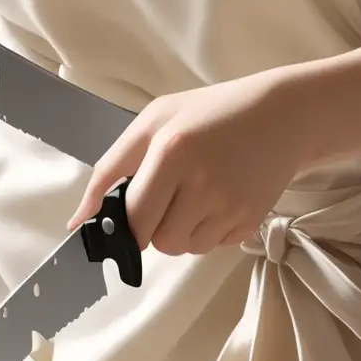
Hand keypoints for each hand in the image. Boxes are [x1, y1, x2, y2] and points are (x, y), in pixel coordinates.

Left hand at [66, 73, 312, 254]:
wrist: (282, 115)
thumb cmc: (210, 112)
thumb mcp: (155, 120)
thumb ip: (110, 169)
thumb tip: (79, 219)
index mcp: (172, 152)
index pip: (133, 218)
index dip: (126, 222)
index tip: (131, 212)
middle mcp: (202, 183)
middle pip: (159, 242)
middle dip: (154, 227)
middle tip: (168, 195)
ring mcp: (230, 206)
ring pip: (185, 248)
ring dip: (181, 230)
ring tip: (195, 194)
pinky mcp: (250, 221)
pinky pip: (213, 246)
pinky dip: (208, 231)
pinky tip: (218, 199)